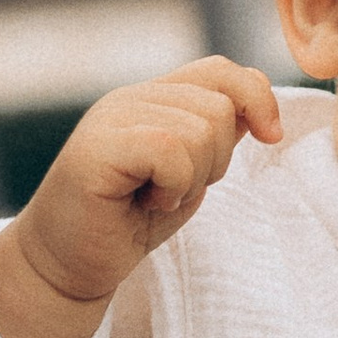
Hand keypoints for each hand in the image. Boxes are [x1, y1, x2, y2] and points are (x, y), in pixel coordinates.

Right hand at [0, 59, 279, 337]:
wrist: (67, 267)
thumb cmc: (126, 224)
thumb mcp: (187, 176)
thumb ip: (215, 138)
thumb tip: (260, 112)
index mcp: (153, 98)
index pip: (221, 70)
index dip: (258, 98)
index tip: (271, 137)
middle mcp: (131, 98)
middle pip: (220, 105)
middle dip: (218, 159)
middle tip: (175, 189)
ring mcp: (112, 118)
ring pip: (200, 129)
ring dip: (192, 179)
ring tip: (156, 196)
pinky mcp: (98, 146)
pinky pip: (170, 150)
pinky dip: (173, 186)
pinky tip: (146, 202)